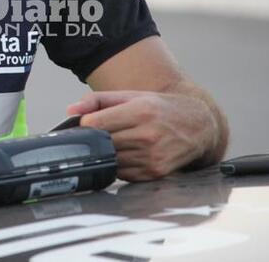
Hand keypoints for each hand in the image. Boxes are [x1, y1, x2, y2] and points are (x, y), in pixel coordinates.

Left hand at [67, 91, 217, 181]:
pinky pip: (123, 174)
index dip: (86, 124)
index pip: (94, 124)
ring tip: (119, 142)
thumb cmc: (159, 108)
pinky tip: (129, 153)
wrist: (197, 125)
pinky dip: (120, 166)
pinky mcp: (155, 172)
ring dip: (108, 153)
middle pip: (101, 143)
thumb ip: (97, 100)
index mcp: (139, 111)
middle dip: (97, 139)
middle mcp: (147, 135)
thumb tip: (70, 111)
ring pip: (110, 160)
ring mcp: (152, 156)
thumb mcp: (130, 95)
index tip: (88, 124)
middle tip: (102, 134)